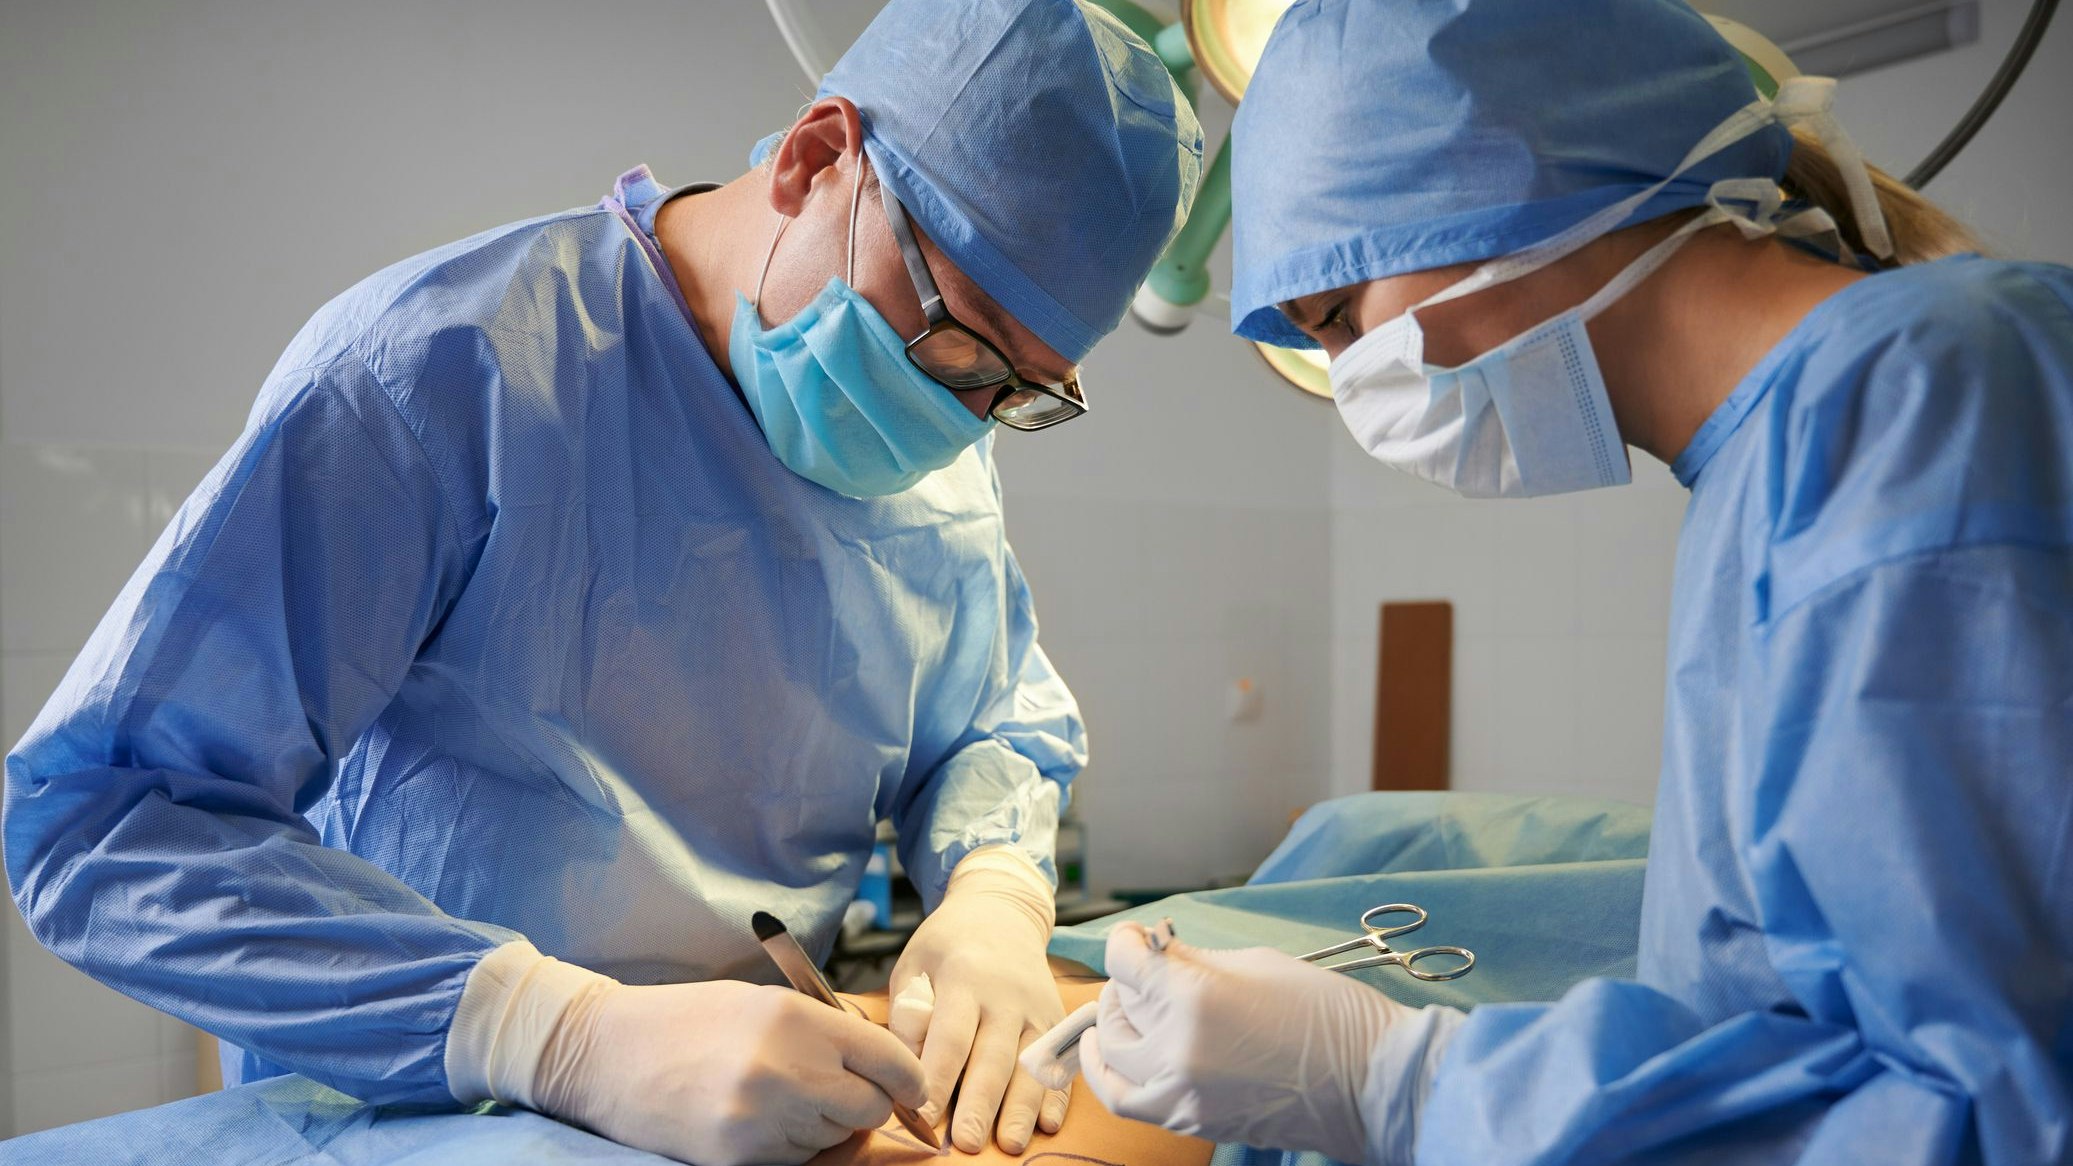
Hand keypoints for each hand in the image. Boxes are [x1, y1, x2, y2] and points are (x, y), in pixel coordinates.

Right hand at [533, 977, 926, 1165]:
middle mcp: (785, 1069)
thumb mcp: (766, 1003)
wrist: (605, 1054)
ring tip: (776, 1097)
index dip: (908, 1079)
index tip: (911, 1088)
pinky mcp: (738, 1158)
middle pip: (868, 1109)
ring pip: (832, 1139)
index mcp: (796, 1019)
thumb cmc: (688, 1020)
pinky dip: (789, 1146)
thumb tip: (887, 1069)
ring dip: (822, 1125)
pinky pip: (796, 1160)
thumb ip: (827, 1032)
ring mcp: (760, 1119)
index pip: (888, 1060)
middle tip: (836, 1091)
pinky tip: (756, 1119)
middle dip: (864, 1105)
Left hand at [889, 847, 1068, 1152]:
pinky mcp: (1057, 1021)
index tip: (923, 1113)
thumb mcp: (914, 965)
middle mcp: (1006, 996)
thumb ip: (908, 1014)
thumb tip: (906, 1065)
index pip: (951, 1035)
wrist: (1001, 913)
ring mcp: (1037, 1009)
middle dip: (981, 1103)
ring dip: (1022, 1108)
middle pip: (994, 1056)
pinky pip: (1060, 1061)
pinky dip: (1057, 1094)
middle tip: (967, 1142)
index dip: (938, 1076)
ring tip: (1011, 1144)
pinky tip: (1049, 1124)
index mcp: (964, 978)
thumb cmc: (946, 946)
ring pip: (1031, 1065)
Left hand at [1080, 922, 1457, 1163]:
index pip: (1125, 963)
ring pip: (1112, 1058)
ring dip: (1111, 1027)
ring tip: (1126, 1011)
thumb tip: (1154, 953)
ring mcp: (1181, 1093)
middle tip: (1141, 970)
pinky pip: (1127, 1100)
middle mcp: (1178, 1049)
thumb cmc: (1329, 1014)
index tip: (1135, 939)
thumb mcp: (1258, 963)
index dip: (1125, 943)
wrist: (1370, 1084)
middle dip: (1123, 982)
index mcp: (1195, 998)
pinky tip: (1107, 1054)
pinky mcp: (1190, 1121)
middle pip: (1117, 1008)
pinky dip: (1109, 1075)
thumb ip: (1195, 960)